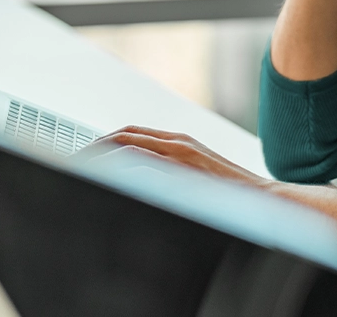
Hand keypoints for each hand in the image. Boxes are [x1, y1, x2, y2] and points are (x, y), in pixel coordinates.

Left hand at [76, 126, 268, 189]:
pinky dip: (122, 165)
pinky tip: (107, 177)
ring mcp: (182, 152)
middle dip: (96, 146)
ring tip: (80, 168)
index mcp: (178, 143)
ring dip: (102, 154)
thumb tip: (140, 183)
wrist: (264, 200)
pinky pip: (146, 160)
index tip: (83, 158)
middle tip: (72, 162)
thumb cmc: (231, 196)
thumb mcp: (196, 179)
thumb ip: (171, 175)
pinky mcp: (186, 166)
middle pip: (125, 134)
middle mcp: (178, 142)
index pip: (131, 134)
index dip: (104, 143)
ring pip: (130, 143)